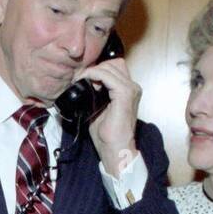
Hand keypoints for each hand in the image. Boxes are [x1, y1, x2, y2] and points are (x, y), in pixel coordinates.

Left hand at [76, 57, 140, 176]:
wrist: (115, 150)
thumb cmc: (107, 135)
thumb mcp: (98, 109)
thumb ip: (95, 95)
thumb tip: (82, 85)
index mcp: (127, 91)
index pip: (114, 68)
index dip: (99, 69)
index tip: (82, 77)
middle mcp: (132, 87)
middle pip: (113, 64)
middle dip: (95, 68)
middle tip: (79, 78)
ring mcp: (131, 90)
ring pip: (110, 67)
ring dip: (93, 71)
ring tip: (80, 80)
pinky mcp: (125, 95)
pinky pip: (108, 76)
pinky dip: (95, 74)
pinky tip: (85, 80)